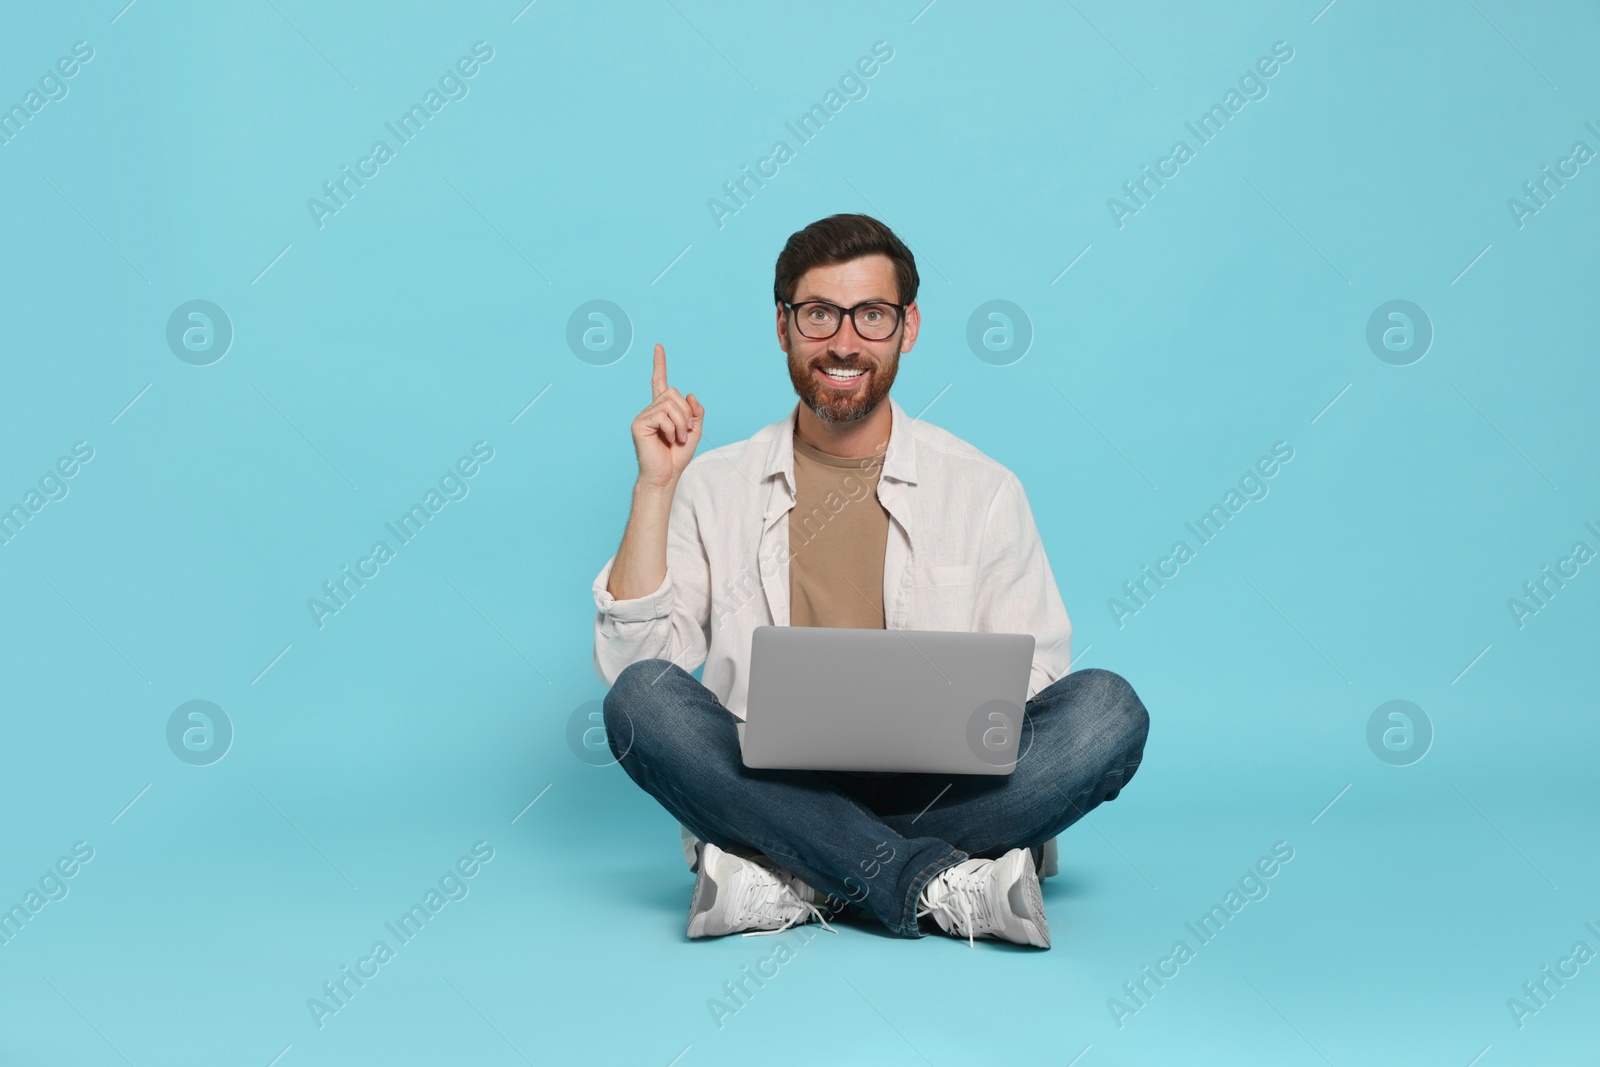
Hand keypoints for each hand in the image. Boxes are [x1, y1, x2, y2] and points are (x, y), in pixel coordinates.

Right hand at [630, 343, 702, 489]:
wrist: (665, 476)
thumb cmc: (677, 456)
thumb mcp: (694, 431)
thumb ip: (696, 412)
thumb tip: (689, 394)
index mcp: (662, 409)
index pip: (659, 382)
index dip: (659, 364)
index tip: (658, 347)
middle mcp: (650, 409)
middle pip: (673, 393)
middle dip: (686, 413)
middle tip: (685, 432)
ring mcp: (643, 416)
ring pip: (670, 404)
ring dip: (682, 423)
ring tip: (679, 438)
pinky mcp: (639, 424)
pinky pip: (662, 416)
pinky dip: (673, 429)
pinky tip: (670, 439)